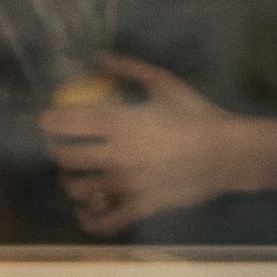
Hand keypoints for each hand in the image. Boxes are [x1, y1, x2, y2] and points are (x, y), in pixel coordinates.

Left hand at [39, 52, 265, 232]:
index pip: (66, 123)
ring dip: (70, 184)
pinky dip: (90, 219)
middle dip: (56, 153)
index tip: (46, 121)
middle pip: (65, 159)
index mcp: (119, 121)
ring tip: (74, 178)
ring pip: (80, 190)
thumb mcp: (162, 82)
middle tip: (60, 149)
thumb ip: (127, 68)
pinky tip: (86, 212)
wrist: (229, 153)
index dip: (48, 122)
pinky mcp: (142, 206)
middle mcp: (117, 154)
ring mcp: (128, 184)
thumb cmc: (196, 114)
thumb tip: (96, 56)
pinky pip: (107, 220)